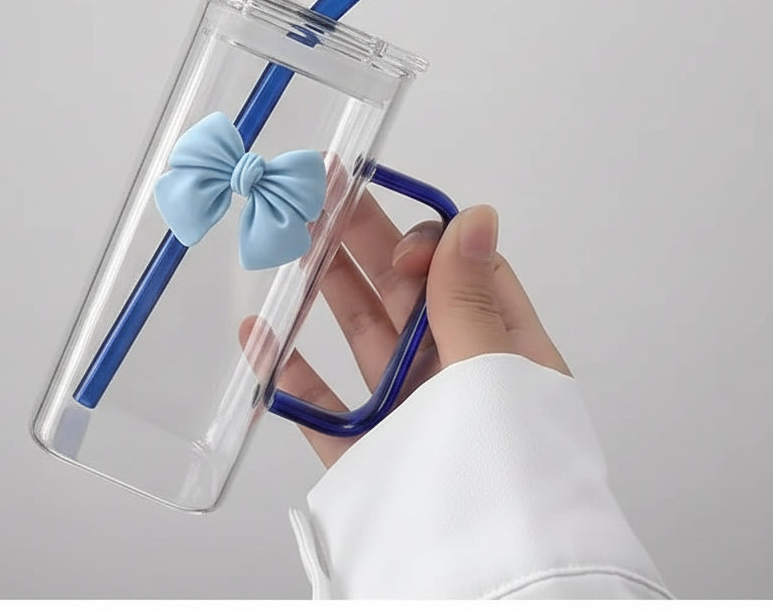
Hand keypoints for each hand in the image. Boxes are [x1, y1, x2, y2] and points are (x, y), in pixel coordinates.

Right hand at [248, 195, 569, 467]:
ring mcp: (409, 414)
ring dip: (325, 290)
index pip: (463, 271)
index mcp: (502, 351)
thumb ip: (469, 299)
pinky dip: (289, 370)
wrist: (492, 584)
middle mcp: (456, 376)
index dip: (427, 244)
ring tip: (290, 246)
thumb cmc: (511, 479)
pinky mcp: (367, 455)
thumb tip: (473, 215)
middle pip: (405, 294)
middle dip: (362, 245)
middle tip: (320, 197)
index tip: (395, 246)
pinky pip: (323, 404)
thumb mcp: (494, 373)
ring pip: (362, 338)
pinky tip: (261, 334)